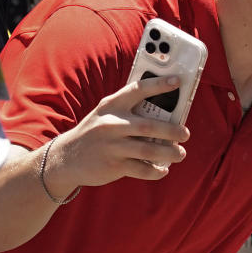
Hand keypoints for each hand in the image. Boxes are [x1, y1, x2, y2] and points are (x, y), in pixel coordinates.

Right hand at [47, 76, 190, 192]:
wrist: (65, 158)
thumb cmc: (96, 132)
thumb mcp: (106, 114)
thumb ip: (130, 109)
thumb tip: (167, 109)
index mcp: (112, 106)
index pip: (138, 90)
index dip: (159, 85)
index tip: (178, 81)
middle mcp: (111, 124)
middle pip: (148, 126)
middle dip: (172, 131)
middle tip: (186, 134)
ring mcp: (112, 146)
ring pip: (148, 151)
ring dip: (170, 153)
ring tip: (181, 154)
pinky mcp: (113, 166)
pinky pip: (142, 169)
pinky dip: (156, 171)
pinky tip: (163, 169)